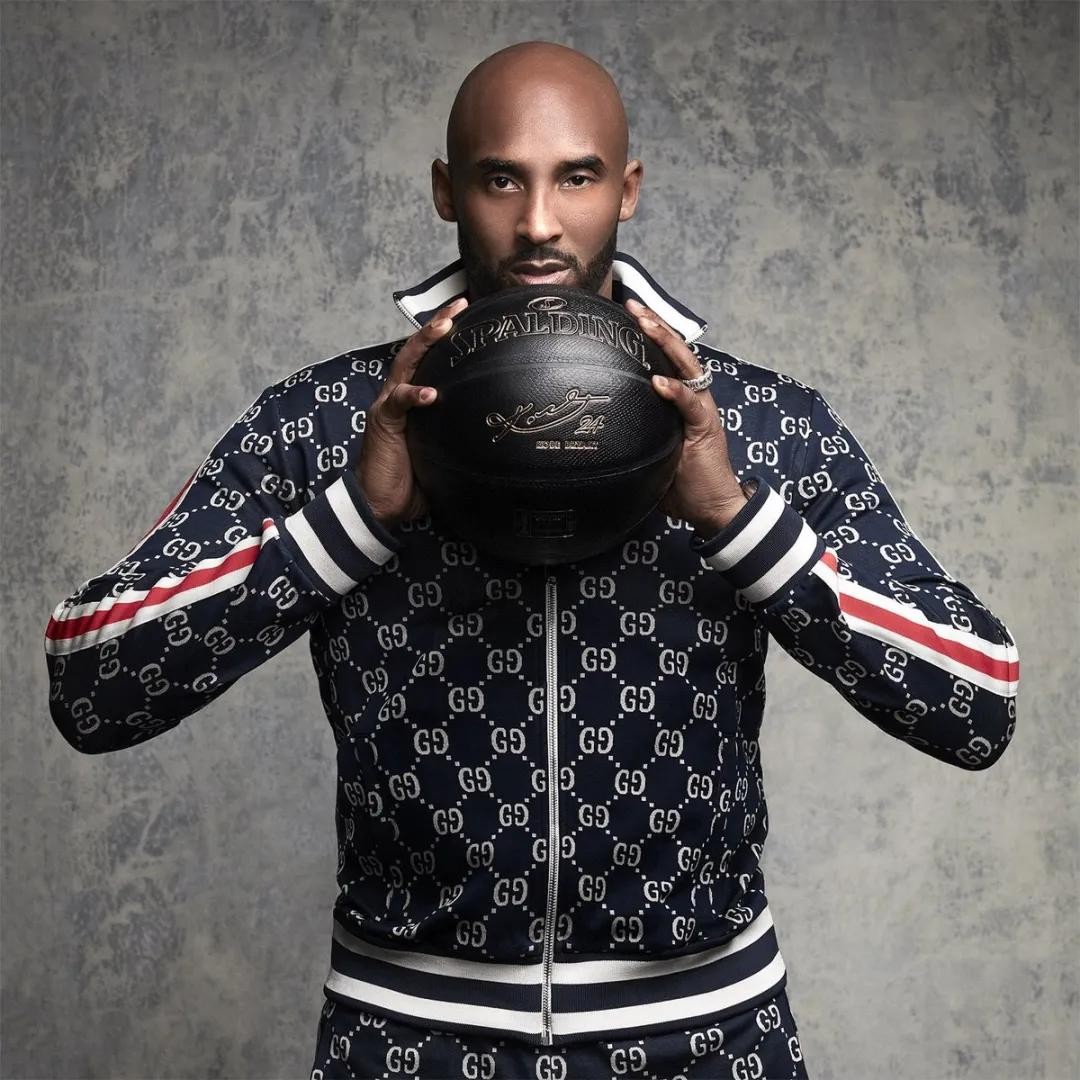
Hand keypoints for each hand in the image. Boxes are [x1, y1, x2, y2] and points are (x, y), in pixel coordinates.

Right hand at [355, 295, 468, 528]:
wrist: (381, 504)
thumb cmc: (413, 479)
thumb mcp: (443, 449)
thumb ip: (460, 433)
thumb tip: (501, 433)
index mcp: (411, 398)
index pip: (428, 359)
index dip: (444, 336)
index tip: (468, 315)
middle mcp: (397, 395)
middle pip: (415, 349)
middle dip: (436, 324)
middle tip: (459, 305)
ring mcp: (388, 406)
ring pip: (405, 364)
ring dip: (424, 342)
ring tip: (444, 327)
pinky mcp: (383, 423)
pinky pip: (397, 403)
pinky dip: (413, 395)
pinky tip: (430, 393)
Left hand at [625, 298, 749, 534]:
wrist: (714, 507)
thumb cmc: (682, 484)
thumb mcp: (649, 453)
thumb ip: (631, 438)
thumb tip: (591, 439)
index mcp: (681, 401)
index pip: (666, 360)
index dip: (649, 337)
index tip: (625, 316)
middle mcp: (694, 398)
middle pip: (676, 352)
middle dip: (655, 326)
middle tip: (633, 305)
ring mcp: (702, 410)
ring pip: (687, 367)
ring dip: (667, 343)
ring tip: (647, 324)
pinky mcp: (706, 427)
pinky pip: (691, 404)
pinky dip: (676, 391)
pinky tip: (659, 381)